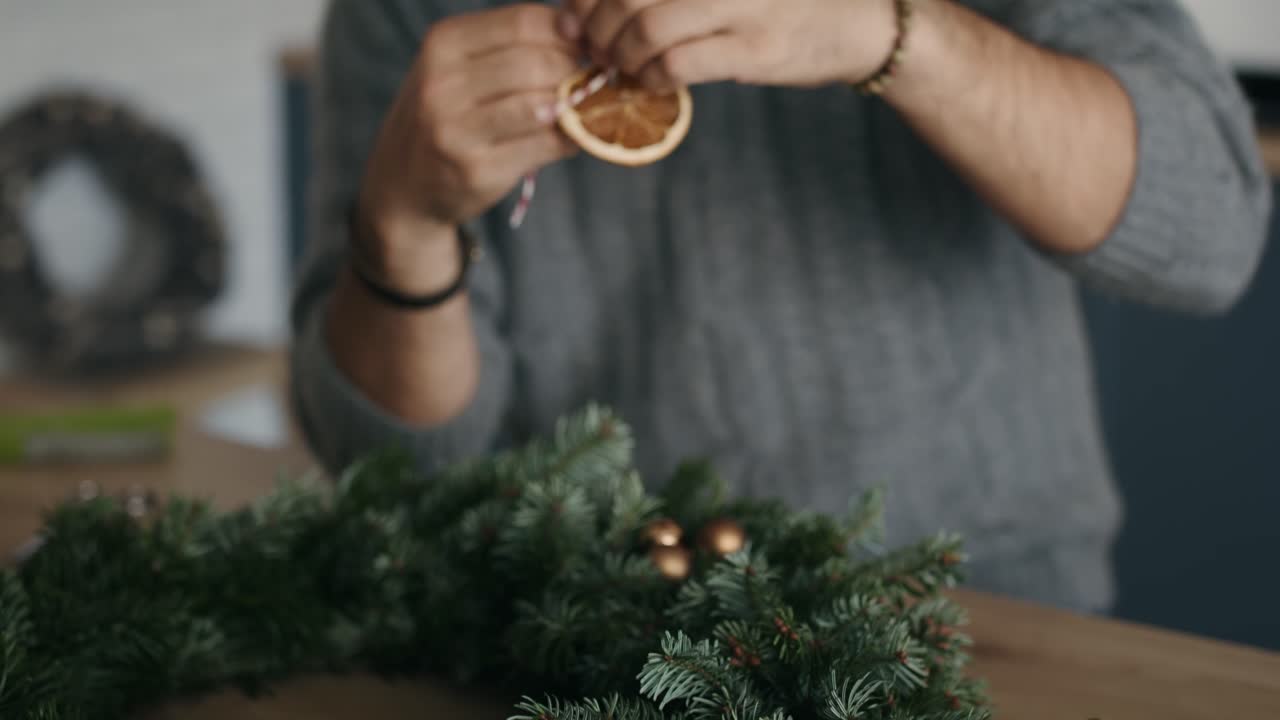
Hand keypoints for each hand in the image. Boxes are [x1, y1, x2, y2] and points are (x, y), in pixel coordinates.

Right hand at [361, 4, 580, 246]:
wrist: (403, 185)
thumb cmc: (448, 114)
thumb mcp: (459, 65)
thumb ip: (511, 43)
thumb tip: (576, 26)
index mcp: (443, 44)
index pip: (524, 22)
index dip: (565, 33)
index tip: (579, 46)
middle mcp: (442, 84)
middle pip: (536, 63)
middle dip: (569, 71)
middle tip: (576, 83)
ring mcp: (456, 130)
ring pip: (542, 105)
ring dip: (568, 107)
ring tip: (570, 109)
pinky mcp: (477, 170)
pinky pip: (544, 146)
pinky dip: (567, 140)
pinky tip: (564, 137)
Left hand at [559, 0, 897, 88]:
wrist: (865, 22)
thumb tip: (606, 3)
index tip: (575, 10)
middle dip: (593, 26)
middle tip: (588, 46)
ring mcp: (740, 6)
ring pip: (645, 30)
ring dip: (617, 56)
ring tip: (617, 66)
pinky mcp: (753, 51)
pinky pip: (677, 65)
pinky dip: (650, 78)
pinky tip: (649, 82)